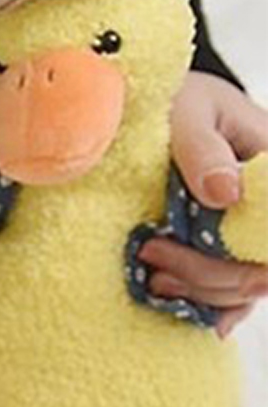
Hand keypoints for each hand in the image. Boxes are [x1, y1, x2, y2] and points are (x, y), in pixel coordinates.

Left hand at [141, 72, 267, 336]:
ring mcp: (246, 234)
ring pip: (243, 289)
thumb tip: (226, 193)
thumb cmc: (177, 101)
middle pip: (260, 268)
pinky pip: (225, 295)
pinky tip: (170, 303)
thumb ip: (203, 150)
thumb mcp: (188, 112)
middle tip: (150, 254)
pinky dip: (199, 304)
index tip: (193, 246)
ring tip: (151, 278)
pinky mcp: (220, 252)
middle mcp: (265, 209)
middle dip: (207, 273)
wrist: (152, 111)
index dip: (252, 256)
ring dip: (197, 292)